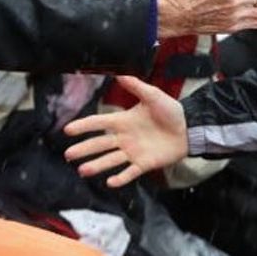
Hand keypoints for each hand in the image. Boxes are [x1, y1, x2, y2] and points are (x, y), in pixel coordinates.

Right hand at [64, 75, 187, 186]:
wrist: (189, 128)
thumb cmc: (171, 111)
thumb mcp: (153, 96)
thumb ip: (136, 86)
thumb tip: (119, 73)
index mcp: (124, 121)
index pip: (99, 124)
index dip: (84, 126)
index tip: (67, 129)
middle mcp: (124, 138)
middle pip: (100, 144)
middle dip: (84, 149)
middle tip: (68, 154)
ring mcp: (133, 152)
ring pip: (111, 160)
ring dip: (97, 165)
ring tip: (82, 170)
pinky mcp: (144, 164)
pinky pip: (130, 172)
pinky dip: (121, 178)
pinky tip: (110, 182)